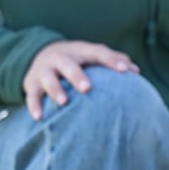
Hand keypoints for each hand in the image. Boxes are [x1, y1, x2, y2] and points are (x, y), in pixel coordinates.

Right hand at [22, 40, 137, 120]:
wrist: (39, 55)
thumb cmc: (76, 60)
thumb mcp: (91, 56)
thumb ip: (112, 60)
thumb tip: (136, 72)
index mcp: (80, 51)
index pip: (97, 53)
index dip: (111, 60)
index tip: (125, 70)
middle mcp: (61, 59)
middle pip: (68, 65)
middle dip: (77, 76)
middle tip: (88, 88)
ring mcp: (44, 71)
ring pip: (49, 79)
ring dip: (56, 90)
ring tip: (64, 102)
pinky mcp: (32, 84)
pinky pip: (32, 95)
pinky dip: (34, 106)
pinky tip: (39, 118)